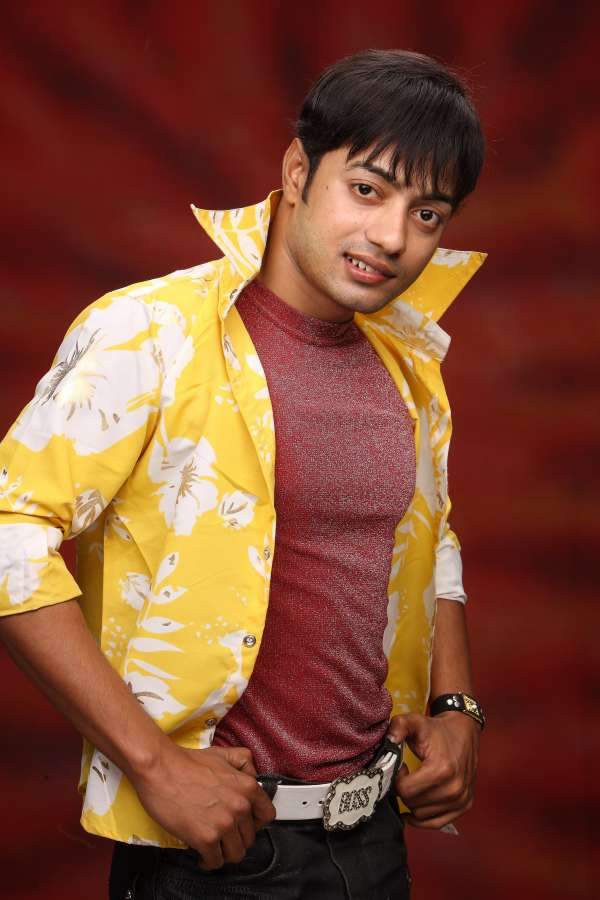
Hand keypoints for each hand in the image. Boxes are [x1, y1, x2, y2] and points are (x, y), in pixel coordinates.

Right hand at [131, 743, 275, 869]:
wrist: (161, 769)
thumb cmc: (187, 762)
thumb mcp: (223, 754)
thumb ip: (244, 763)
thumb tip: (252, 776)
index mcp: (247, 787)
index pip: (268, 815)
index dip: (255, 822)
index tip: (245, 824)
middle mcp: (240, 807)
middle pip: (249, 838)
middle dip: (236, 837)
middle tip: (223, 834)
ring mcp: (224, 824)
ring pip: (235, 854)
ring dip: (224, 852)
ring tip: (214, 845)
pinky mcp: (206, 839)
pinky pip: (215, 862)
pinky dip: (208, 860)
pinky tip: (202, 853)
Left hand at [387, 712, 479, 829]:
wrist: (464, 731)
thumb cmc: (437, 729)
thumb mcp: (415, 721)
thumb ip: (398, 727)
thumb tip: (389, 741)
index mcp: (441, 770)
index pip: (405, 790)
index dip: (397, 779)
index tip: (402, 768)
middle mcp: (454, 789)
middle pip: (412, 804)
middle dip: (404, 791)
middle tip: (406, 776)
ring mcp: (461, 800)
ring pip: (422, 815)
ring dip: (413, 803)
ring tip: (415, 784)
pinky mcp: (465, 806)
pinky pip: (437, 823)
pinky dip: (423, 818)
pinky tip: (415, 806)